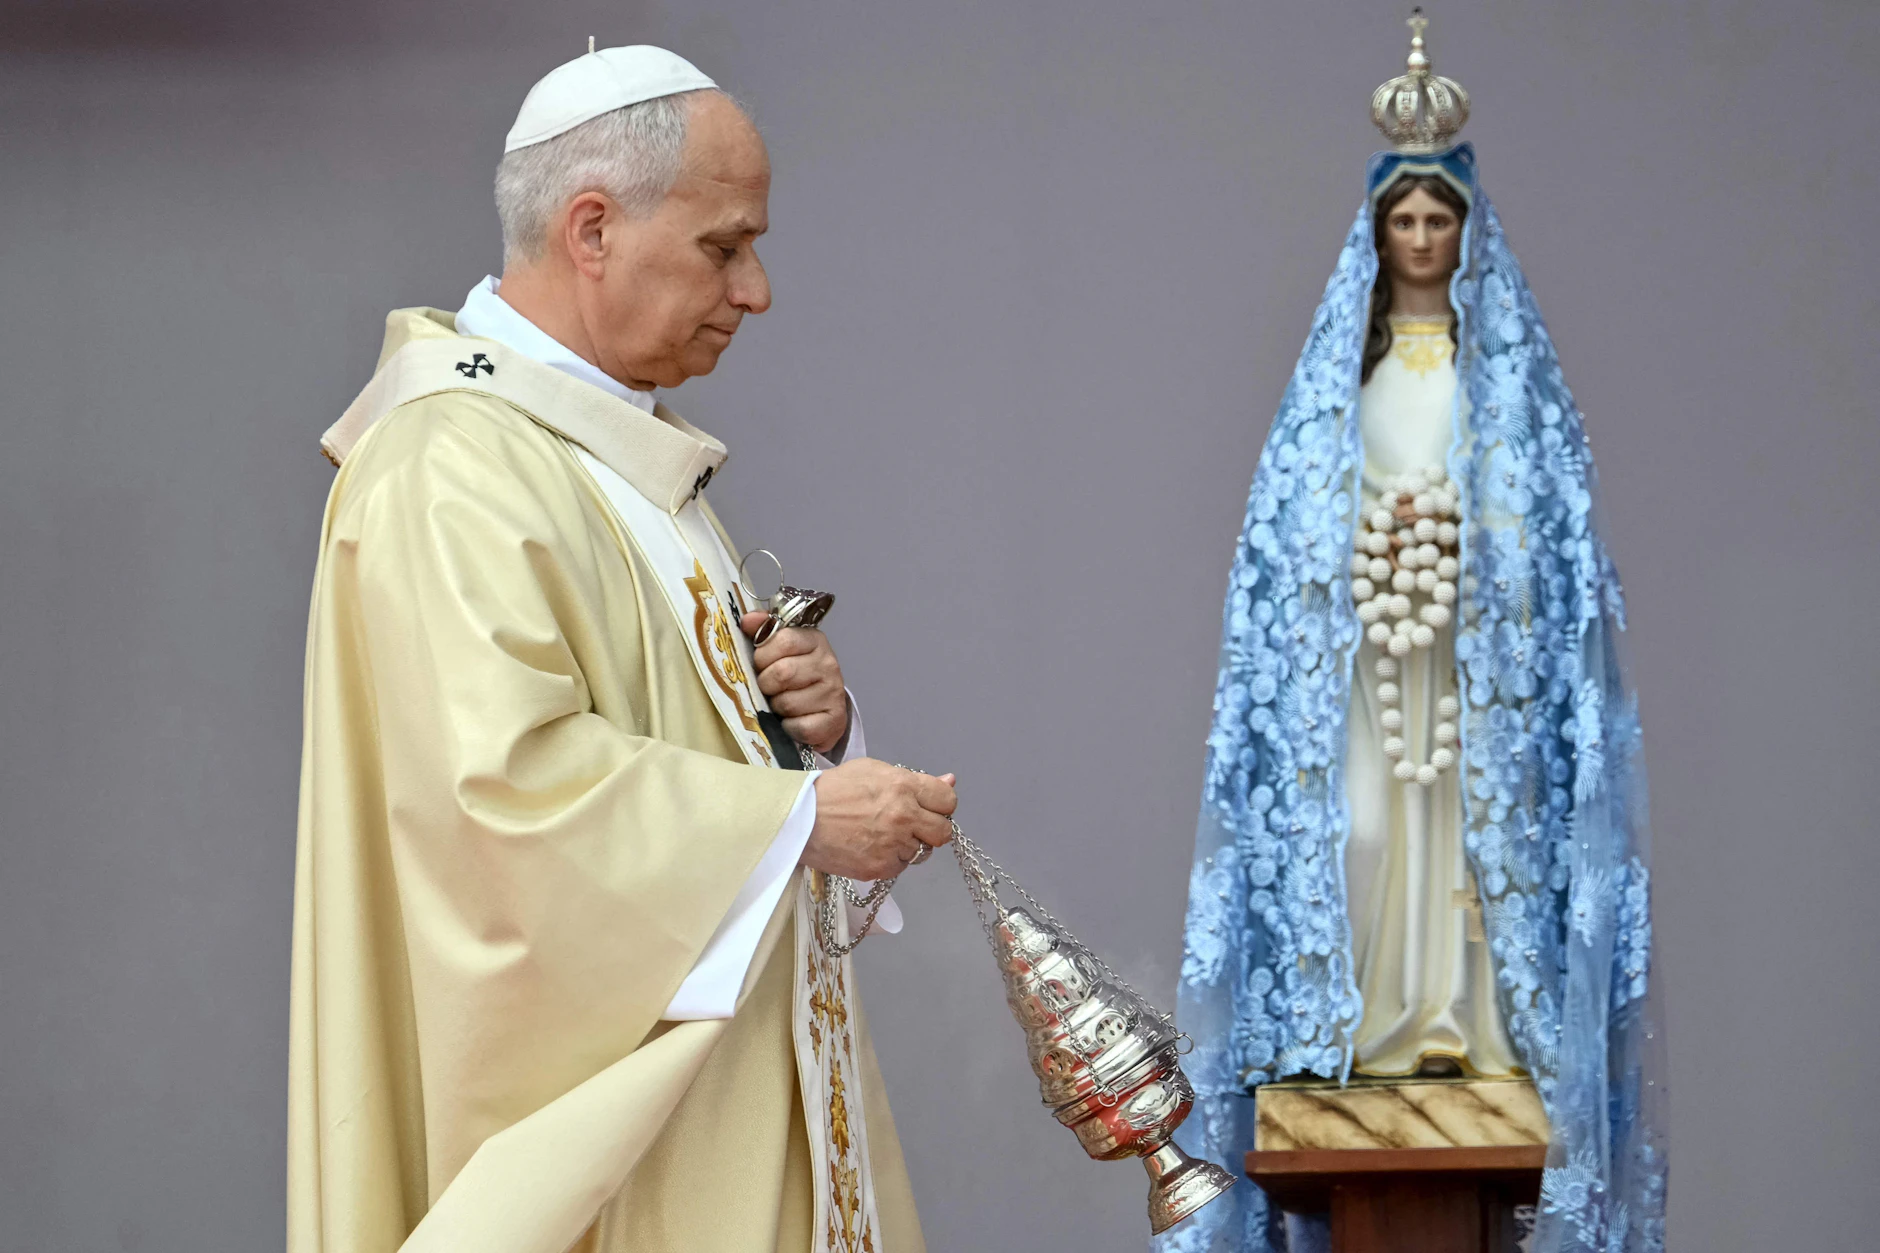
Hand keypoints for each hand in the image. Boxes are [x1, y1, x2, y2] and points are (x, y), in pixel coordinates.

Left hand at [740, 611, 848, 754]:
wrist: (823, 709)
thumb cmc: (796, 674)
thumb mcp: (781, 648)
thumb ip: (764, 630)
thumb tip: (747, 620)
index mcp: (815, 640)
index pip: (783, 640)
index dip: (764, 654)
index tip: (763, 662)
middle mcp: (828, 664)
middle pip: (782, 673)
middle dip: (766, 683)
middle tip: (769, 686)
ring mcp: (833, 693)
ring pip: (786, 703)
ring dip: (776, 707)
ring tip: (781, 702)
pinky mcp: (833, 721)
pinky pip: (797, 726)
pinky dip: (788, 727)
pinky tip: (792, 720)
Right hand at [804, 759, 957, 881]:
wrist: (798, 818)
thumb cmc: (833, 790)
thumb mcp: (873, 771)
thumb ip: (914, 779)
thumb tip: (949, 780)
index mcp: (903, 787)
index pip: (948, 800)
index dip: (940, 804)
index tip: (930, 806)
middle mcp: (903, 816)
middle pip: (944, 832)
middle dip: (932, 828)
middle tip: (912, 824)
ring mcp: (892, 845)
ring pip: (922, 851)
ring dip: (909, 845)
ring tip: (882, 834)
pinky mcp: (880, 868)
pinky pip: (901, 867)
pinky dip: (891, 859)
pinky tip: (871, 846)